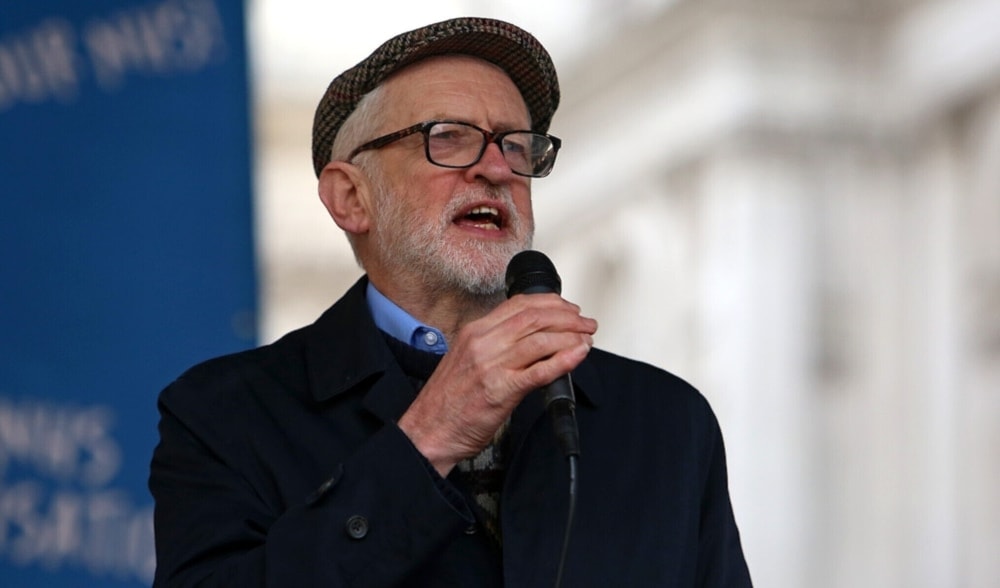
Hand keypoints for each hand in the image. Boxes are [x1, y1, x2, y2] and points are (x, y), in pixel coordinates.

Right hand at [396, 293, 596, 475]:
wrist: (428, 431)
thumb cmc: (446, 402)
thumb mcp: (467, 359)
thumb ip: (494, 345)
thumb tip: (529, 339)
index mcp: (474, 332)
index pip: (519, 305)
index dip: (551, 303)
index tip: (567, 309)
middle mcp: (483, 343)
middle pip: (535, 318)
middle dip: (567, 318)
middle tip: (585, 324)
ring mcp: (492, 366)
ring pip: (541, 340)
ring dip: (571, 336)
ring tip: (586, 339)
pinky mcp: (501, 391)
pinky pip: (540, 371)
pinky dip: (564, 360)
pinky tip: (578, 356)